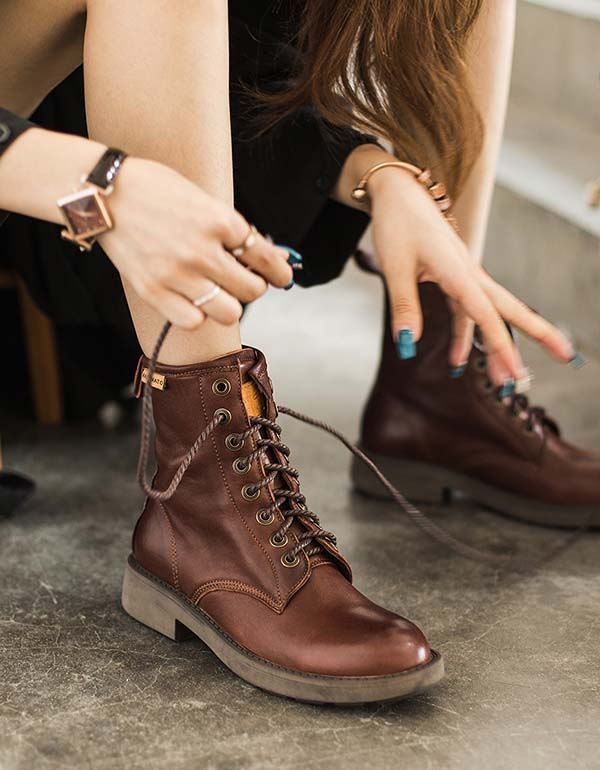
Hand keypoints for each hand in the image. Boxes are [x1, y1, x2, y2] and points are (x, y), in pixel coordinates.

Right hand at [99, 157, 292, 328]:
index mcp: (219, 220)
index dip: (279, 270)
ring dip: (230, 305)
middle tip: (247, 282)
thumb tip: (266, 254)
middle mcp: (202, 250)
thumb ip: (231, 227)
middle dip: (255, 287)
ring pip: (229, 312)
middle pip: (253, 289)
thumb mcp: (201, 197)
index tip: (282, 277)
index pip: (266, 257)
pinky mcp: (154, 291)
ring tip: (221, 294)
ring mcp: (178, 274)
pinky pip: (193, 322)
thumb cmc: (154, 189)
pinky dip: (198, 315)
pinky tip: (194, 302)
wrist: (102, 194)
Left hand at [368, 167, 575, 385]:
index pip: (486, 315)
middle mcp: (469, 273)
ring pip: (489, 315)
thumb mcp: (394, 267)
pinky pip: (466, 312)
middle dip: (538, 334)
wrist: (398, 192)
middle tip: (567, 356)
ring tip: (505, 380)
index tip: (515, 372)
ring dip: (496, 346)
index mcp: (458, 270)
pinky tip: (457, 361)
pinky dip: (464, 336)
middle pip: (509, 309)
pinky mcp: (454, 277)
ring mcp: (464, 275)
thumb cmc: (397, 224)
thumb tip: (407, 344)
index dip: (502, 346)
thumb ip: (404, 308)